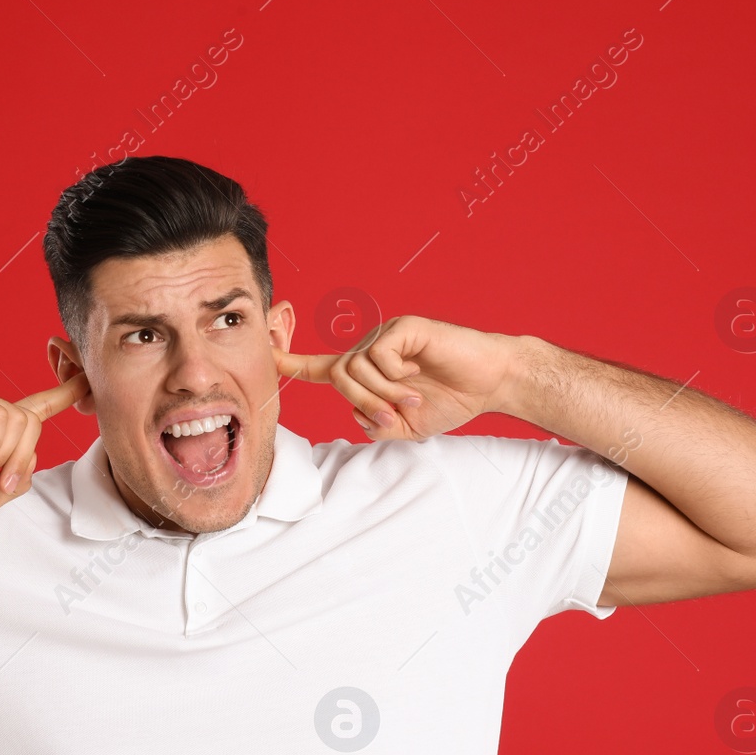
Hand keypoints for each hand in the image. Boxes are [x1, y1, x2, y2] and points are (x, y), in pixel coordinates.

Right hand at [0, 371, 90, 519]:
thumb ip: (23, 475)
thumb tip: (33, 453)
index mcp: (0, 430)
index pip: (41, 407)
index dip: (66, 393)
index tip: (87, 379)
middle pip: (34, 425)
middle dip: (21, 460)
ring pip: (21, 423)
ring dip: (5, 457)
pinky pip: (1, 417)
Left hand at [274, 314, 527, 439]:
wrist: (490, 383)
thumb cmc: (451, 400)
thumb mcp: (407, 427)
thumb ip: (378, 425)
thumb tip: (357, 416)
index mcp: (367, 372)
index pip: (320, 367)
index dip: (291, 363)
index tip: (265, 355)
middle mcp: (371, 349)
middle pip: (337, 375)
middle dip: (361, 402)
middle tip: (393, 417)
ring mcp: (386, 335)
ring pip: (355, 368)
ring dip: (380, 394)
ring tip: (411, 402)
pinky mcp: (403, 327)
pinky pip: (377, 355)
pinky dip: (393, 376)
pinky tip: (416, 379)